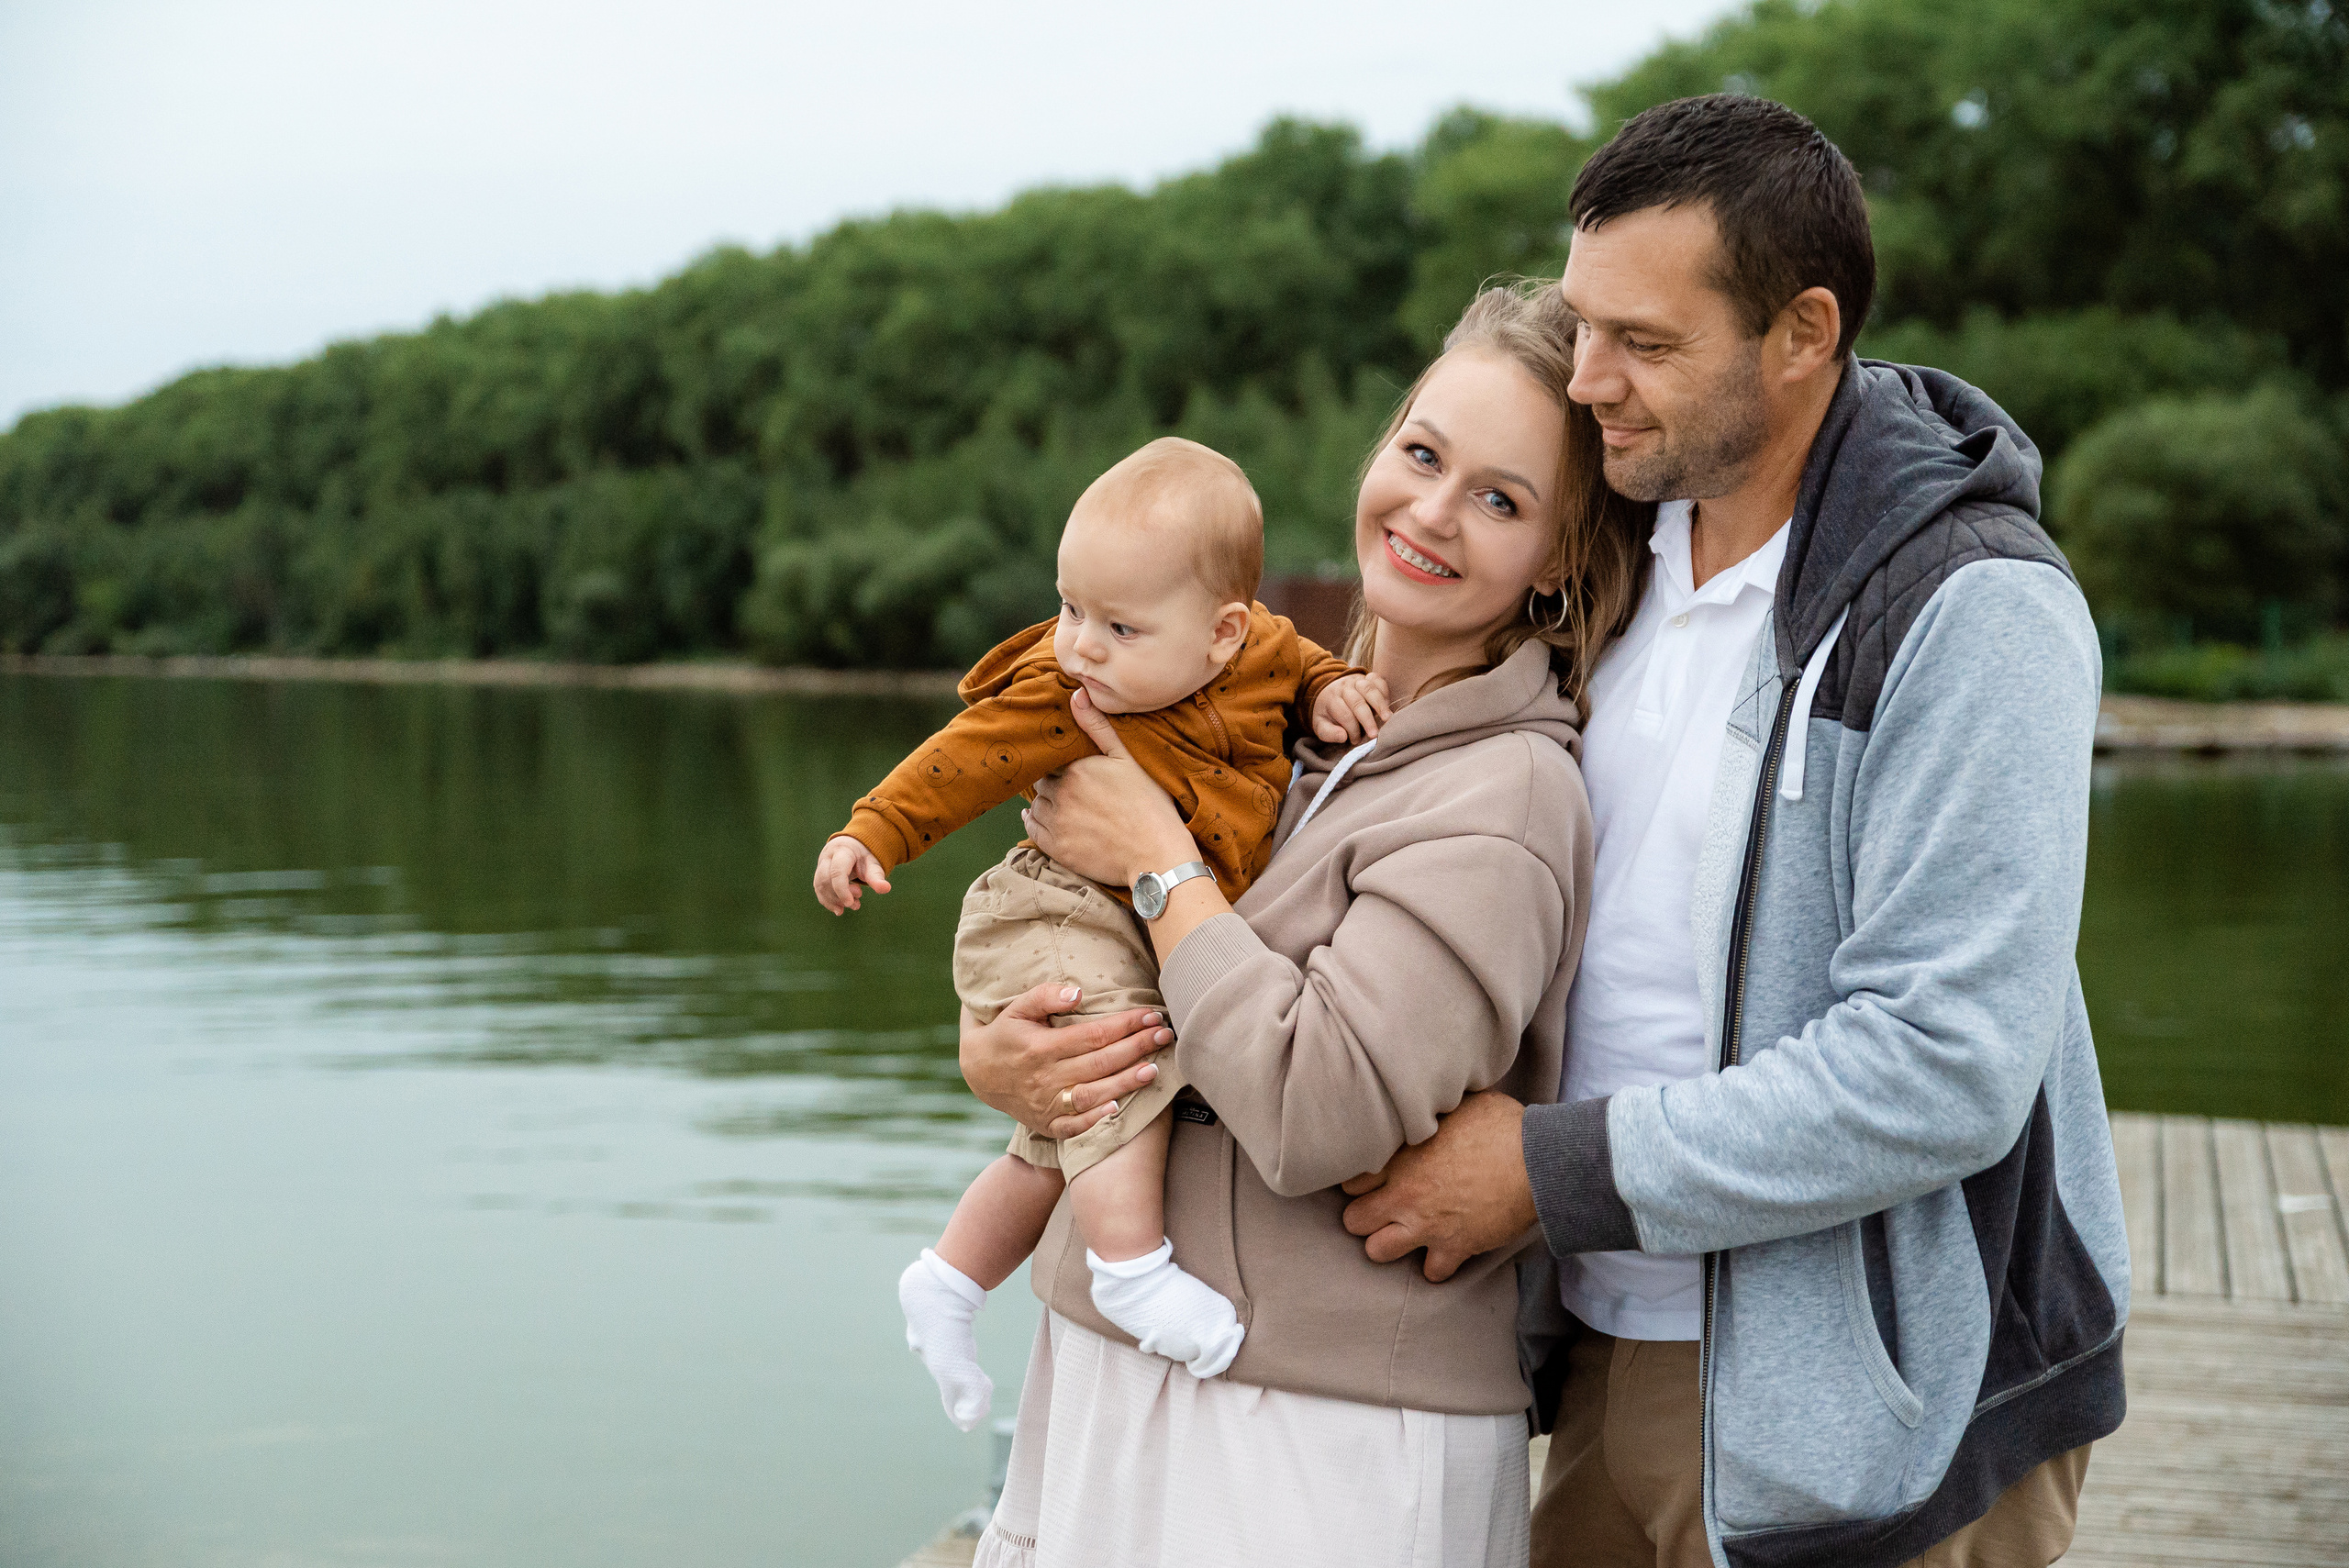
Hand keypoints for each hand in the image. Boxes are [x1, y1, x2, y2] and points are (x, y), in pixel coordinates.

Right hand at [814, 835, 890, 912]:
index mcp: (842, 851)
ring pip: (820, 886)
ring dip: (834, 901)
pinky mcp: (818, 874)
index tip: (850, 903)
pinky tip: (840, 909)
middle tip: (858, 900)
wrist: (853, 846)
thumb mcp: (873, 863)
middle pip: (825, 879)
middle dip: (840, 895)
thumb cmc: (864, 856)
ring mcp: (820, 865)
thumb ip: (877, 876)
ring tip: (853, 905)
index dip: (842, 890)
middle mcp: (827, 856)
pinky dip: (828, 902)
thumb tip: (886, 889)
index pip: (837, 871)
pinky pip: (819, 889)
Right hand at [959, 984, 1175, 1137]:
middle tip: (1165, 1035)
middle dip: (1136, 1048)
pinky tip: (1119, 1108)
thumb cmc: (1006, 1033)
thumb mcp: (1018, 1007)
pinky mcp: (1047, 1123)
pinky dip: (1095, 1120)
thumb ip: (1045, 995)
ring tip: (1154, 1069)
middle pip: (1100, 1063)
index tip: (1151, 1015)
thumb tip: (1079, 994)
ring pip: (1093, 1094)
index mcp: (1041, 1047)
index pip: (1093, 1035)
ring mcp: (1046, 1104)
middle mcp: (1045, 1078)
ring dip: (1126, 1083)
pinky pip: (1074, 1126)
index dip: (1125, 1024)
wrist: (978, 1072)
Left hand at [1024, 689, 1192, 886]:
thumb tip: (1076, 695)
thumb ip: (1098, 727)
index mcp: (1076, 769)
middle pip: (1042, 782)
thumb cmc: (1149, 804)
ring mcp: (1057, 823)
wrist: (1156, 854)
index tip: (1067, 765)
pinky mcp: (1057, 848)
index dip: (1058, 762)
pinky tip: (1034, 817)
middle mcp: (1061, 794)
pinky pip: (1032, 830)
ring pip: (1036, 805)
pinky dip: (1031, 822)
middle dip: (1051, 782)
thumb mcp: (1128, 758)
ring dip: (1043, 802)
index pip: (1052, 759)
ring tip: (1057, 802)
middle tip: (1064, 785)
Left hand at [1312, 672, 1391, 743]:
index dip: (1352, 729)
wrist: (1330, 692)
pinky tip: (1388, 704)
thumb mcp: (1321, 725)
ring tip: (1387, 719)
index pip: (1344, 714)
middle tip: (1375, 735)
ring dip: (1380, 705)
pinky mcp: (1367, 677)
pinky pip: (1378, 680)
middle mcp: (1344, 687)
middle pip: (1357, 703)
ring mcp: (1357, 680)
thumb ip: (1329, 733)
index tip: (1356, 741)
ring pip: (1369, 690)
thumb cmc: (1328, 713)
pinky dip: (1385, 691)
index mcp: (1331, 699)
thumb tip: (1343, 737)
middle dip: (1367, 720)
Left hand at [1340, 1091, 1537, 1281]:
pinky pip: (1432, 1272)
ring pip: (1377, 1251)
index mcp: (1400, 1158)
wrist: (1537, 1161)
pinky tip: (1446, 1251)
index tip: (1375, 1180)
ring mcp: (1427, 1225)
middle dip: (1365, 1216)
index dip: (1361, 1182)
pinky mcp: (1455, 1248)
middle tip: (1385, 1209)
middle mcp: (1405, 1195)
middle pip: (1354, 1220)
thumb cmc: (1501, 1126)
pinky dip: (1438, 1265)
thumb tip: (1426, 1103)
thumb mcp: (1456, 1105)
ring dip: (1390, 1244)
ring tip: (1405, 1233)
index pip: (1351, 1181)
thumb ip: (1429, 1115)